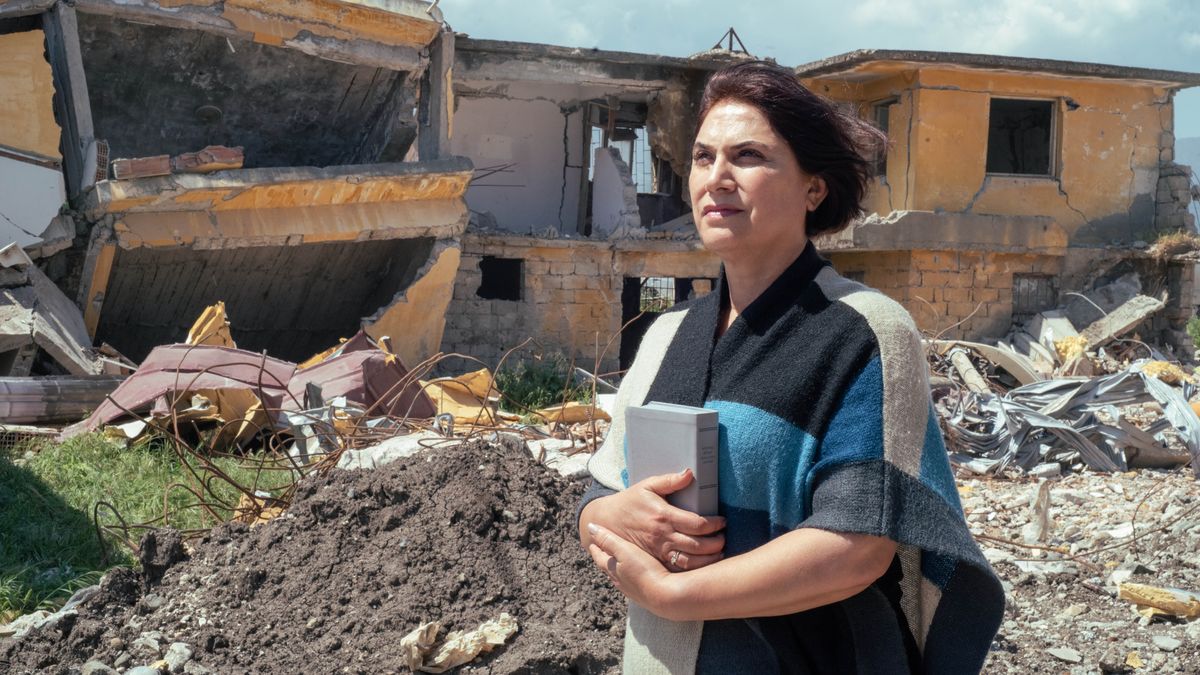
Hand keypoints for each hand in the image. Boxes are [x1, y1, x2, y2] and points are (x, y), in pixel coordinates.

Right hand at [579, 470, 724, 571]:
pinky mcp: (654, 561)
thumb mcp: (647, 486)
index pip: (697, 524)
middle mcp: (662, 536)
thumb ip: (669, 480)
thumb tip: (690, 473)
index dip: (715, 524)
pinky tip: (704, 566)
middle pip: (697, 545)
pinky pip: (676, 570)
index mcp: (663, 516)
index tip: (722, 522)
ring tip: (719, 552)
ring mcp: (658, 551)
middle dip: (716, 543)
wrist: (605, 521)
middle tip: (724, 538)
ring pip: (689, 562)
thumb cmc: (629, 502)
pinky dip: (693, 570)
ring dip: (708, 560)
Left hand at [587, 522, 682, 618]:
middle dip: (605, 560)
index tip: (592, 543)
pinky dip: (631, 578)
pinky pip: (634, 584)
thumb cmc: (645, 570)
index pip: (600, 558)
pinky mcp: (646, 596)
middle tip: (602, 553)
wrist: (667, 596)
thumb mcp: (625, 550)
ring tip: (618, 565)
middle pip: (608, 569)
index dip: (595, 549)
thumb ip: (608, 539)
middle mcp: (620, 582)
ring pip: (621, 578)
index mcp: (613, 570)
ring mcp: (633, 591)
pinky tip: (637, 579)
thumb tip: (590, 527)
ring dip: (618, 570)